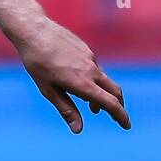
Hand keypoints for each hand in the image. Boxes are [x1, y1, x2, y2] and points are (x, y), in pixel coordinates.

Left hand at [13, 14, 129, 133]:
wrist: (34, 31)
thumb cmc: (37, 62)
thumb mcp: (48, 90)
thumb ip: (66, 109)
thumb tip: (78, 129)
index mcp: (82, 84)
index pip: (110, 103)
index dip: (121, 116)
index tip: (126, 125)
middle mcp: (91, 71)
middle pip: (115, 92)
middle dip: (118, 106)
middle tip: (115, 118)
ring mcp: (90, 59)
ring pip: (104, 80)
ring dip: (102, 94)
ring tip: (92, 105)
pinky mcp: (87, 50)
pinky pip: (96, 69)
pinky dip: (95, 81)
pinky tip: (80, 81)